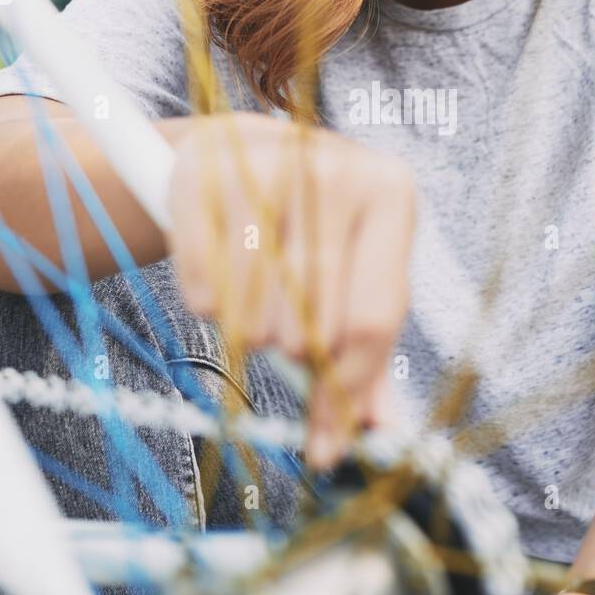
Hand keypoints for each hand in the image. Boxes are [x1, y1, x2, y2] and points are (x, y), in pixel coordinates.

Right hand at [166, 111, 416, 469]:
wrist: (250, 152)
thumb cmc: (317, 225)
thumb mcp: (357, 273)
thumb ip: (369, 354)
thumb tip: (375, 433)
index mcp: (392, 196)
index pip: (371, 320)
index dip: (345, 389)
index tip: (324, 443)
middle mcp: (336, 173)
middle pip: (310, 322)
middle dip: (291, 354)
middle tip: (280, 337)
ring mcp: (271, 169)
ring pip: (252, 312)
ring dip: (247, 331)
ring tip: (255, 301)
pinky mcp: (208, 177)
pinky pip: (202, 288)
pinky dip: (207, 305)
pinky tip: (221, 277)